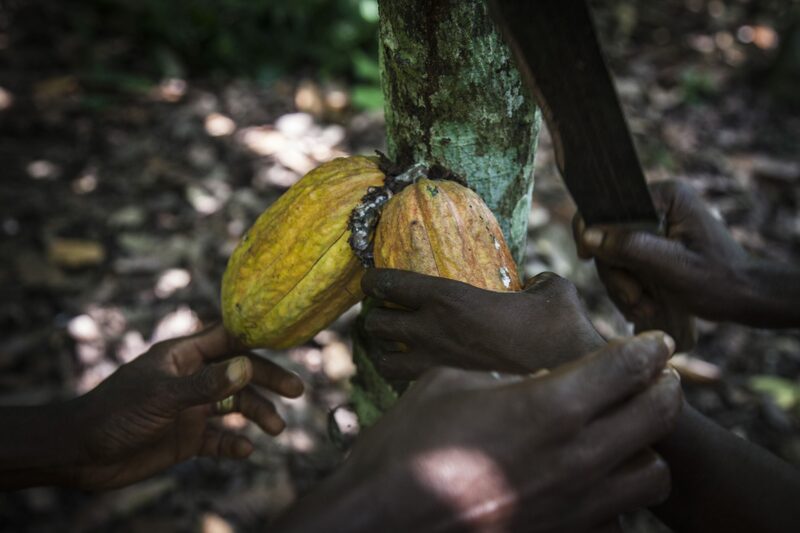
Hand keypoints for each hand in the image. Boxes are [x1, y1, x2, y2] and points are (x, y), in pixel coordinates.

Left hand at [66, 324, 303, 488]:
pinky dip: (235, 443)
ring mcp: (191, 409)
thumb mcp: (163, 396)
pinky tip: (245, 450)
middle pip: (240, 373)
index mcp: (183, 356)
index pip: (228, 339)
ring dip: (257, 415)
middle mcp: (192, 379)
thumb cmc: (115, 413)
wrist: (82, 454)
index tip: (289, 340)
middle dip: (268, 381)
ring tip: (276, 430)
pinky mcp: (187, 438)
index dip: (257, 337)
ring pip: (235, 406)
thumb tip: (248, 367)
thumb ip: (207, 384)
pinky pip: (219, 438)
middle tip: (296, 392)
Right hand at [275, 332, 681, 532]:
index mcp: (547, 405)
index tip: (655, 340)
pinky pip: (619, 515)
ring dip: (647, 446)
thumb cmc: (407, 443)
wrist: (384, 518)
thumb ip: (502, 379)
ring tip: (628, 432)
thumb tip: (525, 381)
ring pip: (652, 473)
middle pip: (655, 415)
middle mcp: (574, 455)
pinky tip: (591, 480)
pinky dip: (617, 493)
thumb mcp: (450, 384)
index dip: (647, 348)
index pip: (624, 367)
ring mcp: (574, 503)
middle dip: (665, 388)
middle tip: (658, 376)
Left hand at [360, 268, 604, 378]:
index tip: (370, 280)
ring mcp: (436, 367)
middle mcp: (433, 332)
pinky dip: (405, 377)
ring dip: (383, 349)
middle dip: (376, 315)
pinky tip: (419, 372)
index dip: (374, 280)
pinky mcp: (447, 394)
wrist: (571, 380)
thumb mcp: (552, 290)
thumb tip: (532, 284)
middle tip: (386, 311)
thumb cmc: (562, 331)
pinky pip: (407, 385)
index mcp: (450, 299)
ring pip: (383, 360)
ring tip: (392, 344)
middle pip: (376, 323)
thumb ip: (535, 281)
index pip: (391, 284)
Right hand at [573, 180, 754, 326]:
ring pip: (613, 254)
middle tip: (635, 300)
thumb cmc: (719, 281)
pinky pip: (623, 264)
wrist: (746, 299)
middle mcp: (657, 204)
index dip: (591, 231)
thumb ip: (631, 248)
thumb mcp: (673, 267)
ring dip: (623, 285)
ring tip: (645, 308)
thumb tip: (588, 236)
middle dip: (616, 272)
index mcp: (666, 196)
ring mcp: (654, 225)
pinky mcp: (652, 245)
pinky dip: (629, 288)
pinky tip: (644, 305)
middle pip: (609, 234)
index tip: (588, 259)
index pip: (610, 205)